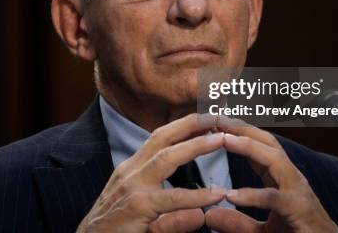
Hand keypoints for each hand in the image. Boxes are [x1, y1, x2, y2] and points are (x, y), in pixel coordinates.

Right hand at [77, 114, 226, 232]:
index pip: (158, 138)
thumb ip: (172, 214)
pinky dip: (196, 196)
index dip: (182, 126)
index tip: (206, 118)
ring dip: (196, 146)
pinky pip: (171, 199)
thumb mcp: (144, 215)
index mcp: (132, 169)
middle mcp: (130, 172)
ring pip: (166, 159)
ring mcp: (132, 188)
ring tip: (222, 140)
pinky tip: (216, 194)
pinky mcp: (137, 208)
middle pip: (161, 138)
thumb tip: (201, 216)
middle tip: (217, 115)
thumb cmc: (115, 230)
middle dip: (190, 123)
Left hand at [205, 122, 337, 232]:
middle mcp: (291, 179)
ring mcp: (298, 192)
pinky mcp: (300, 210)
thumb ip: (238, 222)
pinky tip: (232, 195)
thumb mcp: (261, 230)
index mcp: (282, 179)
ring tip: (225, 140)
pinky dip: (253, 196)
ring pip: (275, 160)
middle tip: (217, 118)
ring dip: (249, 147)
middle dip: (243, 129)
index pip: (260, 147)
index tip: (214, 124)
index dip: (238, 134)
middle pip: (268, 143)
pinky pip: (275, 198)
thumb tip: (211, 215)